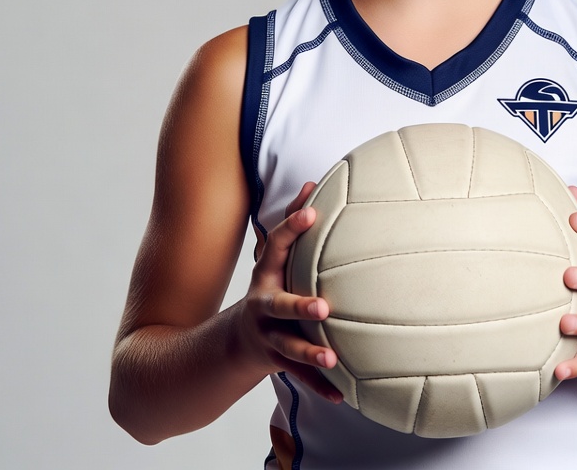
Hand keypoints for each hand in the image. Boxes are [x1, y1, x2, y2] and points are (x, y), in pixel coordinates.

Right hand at [237, 183, 342, 402]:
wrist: (235, 342)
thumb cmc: (269, 288)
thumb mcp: (275, 257)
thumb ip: (293, 222)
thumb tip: (312, 182)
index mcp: (266, 276)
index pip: (276, 247)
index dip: (292, 228)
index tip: (313, 213)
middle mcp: (263, 308)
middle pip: (279, 307)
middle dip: (299, 307)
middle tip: (323, 308)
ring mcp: (268, 338)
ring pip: (288, 348)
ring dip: (310, 355)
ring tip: (332, 358)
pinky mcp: (277, 362)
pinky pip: (299, 377)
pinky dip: (320, 386)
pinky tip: (341, 393)